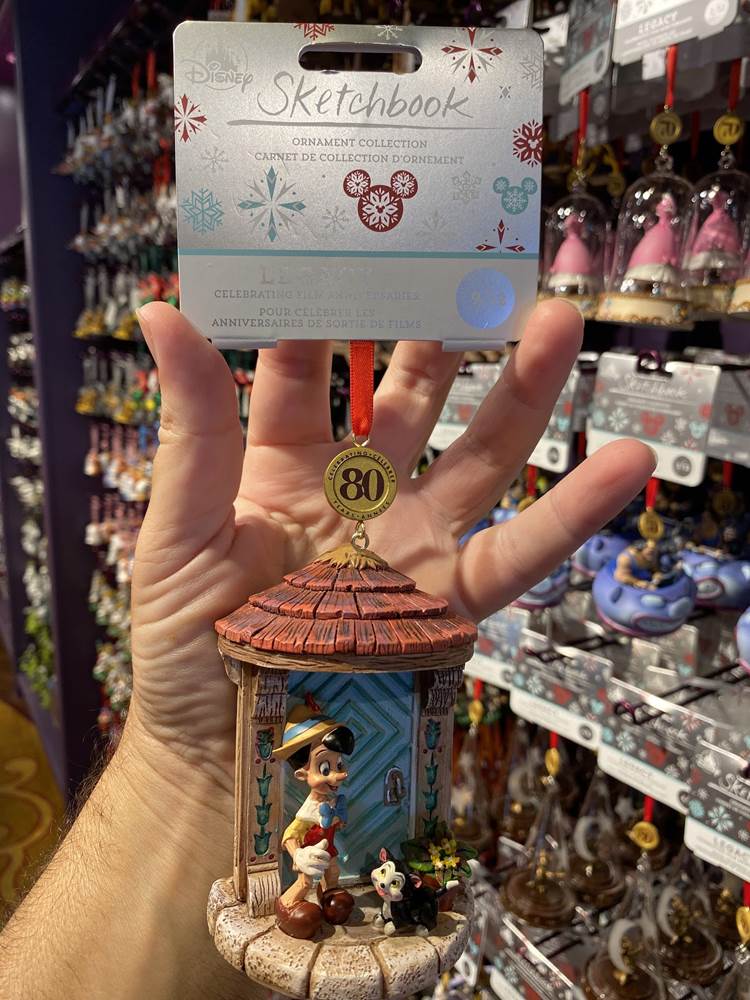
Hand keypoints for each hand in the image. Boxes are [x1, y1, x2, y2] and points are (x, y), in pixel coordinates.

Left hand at [128, 300, 654, 805]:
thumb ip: (192, 428)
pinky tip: (627, 461)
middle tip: (469, 256)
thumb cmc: (188, 643)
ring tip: (557, 320)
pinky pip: (522, 553)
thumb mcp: (177, 529)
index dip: (324, 305)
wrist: (231, 751)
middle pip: (412, 393)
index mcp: (284, 465)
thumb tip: (163, 312)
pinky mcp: (451, 600)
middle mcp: (358, 490)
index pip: (305, 365)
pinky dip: (575, 512)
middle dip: (441, 328)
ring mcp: (412, 540)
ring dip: (523, 389)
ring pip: (480, 453)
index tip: (348, 236)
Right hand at [293, 842, 329, 876]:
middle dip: (326, 863)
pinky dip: (321, 872)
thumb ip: (321, 845)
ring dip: (323, 868)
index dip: (326, 855)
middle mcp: (308, 858)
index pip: (320, 853)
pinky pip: (317, 873)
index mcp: (310, 851)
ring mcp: (307, 866)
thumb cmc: (308, 852)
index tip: (328, 856)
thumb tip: (326, 841)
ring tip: (324, 866)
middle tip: (327, 862)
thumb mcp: (314, 847)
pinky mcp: (307, 872)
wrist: (297, 858)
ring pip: (319, 868)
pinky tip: (321, 870)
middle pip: (320, 862)